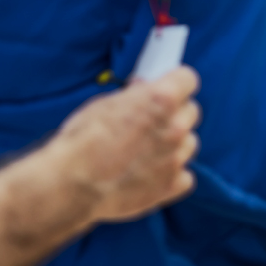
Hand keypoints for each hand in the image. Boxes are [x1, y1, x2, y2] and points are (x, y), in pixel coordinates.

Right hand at [49, 66, 199, 224]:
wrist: (75, 183)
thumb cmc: (84, 139)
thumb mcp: (105, 103)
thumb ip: (134, 97)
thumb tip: (142, 92)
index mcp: (160, 100)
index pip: (187, 79)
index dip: (176, 81)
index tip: (169, 86)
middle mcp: (175, 128)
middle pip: (191, 111)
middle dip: (174, 111)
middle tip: (153, 116)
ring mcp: (175, 159)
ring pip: (189, 142)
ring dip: (174, 141)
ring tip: (149, 146)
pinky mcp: (171, 186)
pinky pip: (185, 174)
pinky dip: (172, 171)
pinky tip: (152, 170)